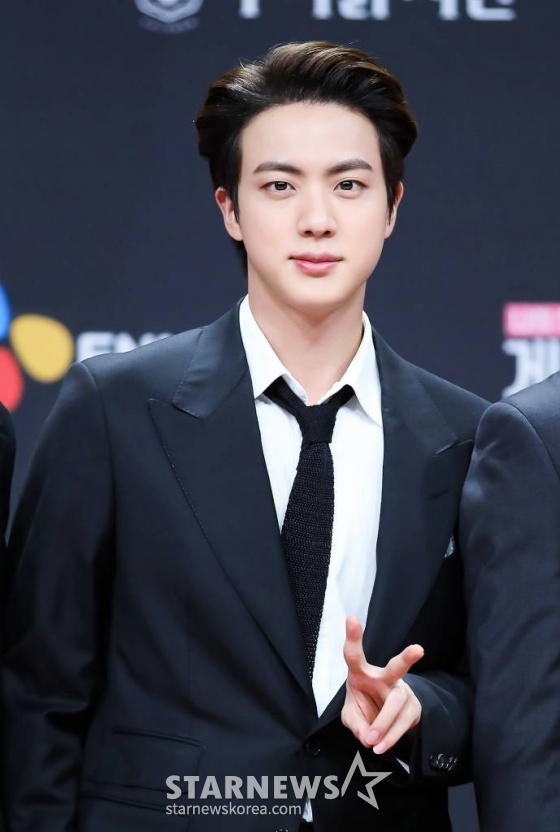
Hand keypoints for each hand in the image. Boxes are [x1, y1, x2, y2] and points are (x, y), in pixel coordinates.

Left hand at [341, 616, 423, 754]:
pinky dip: (391, 736)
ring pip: (397, 703)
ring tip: (373, 742)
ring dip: (384, 724)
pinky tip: (381, 746)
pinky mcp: (412, 708)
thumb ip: (355, 723)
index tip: (351, 618)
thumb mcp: (351, 715)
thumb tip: (368, 736)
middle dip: (406, 658)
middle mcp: (384, 677)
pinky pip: (404, 722)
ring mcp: (401, 692)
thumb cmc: (363, 706)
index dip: (354, 637)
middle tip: (419, 650)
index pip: (354, 654)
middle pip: (395, 668)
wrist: (383, 719)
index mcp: (361, 672)